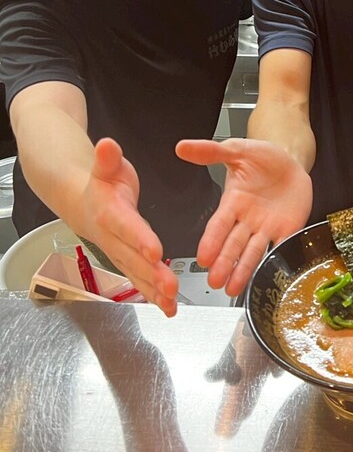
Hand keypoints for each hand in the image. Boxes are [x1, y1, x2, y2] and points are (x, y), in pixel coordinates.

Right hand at [77, 138, 178, 315]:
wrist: (82, 203)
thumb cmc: (101, 183)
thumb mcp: (106, 166)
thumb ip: (107, 158)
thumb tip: (107, 145)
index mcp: (110, 212)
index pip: (126, 227)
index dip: (139, 238)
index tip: (155, 249)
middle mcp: (114, 237)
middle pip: (133, 258)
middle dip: (152, 274)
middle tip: (170, 286)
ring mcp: (119, 252)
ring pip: (136, 274)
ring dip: (154, 291)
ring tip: (171, 305)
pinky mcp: (127, 261)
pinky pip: (139, 280)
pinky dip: (153, 295)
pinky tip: (168, 307)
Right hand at [175, 137, 312, 296]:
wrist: (290, 160)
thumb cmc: (263, 158)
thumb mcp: (238, 150)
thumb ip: (212, 151)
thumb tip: (182, 147)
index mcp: (233, 202)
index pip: (218, 225)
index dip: (211, 241)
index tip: (202, 257)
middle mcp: (247, 220)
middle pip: (233, 245)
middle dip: (224, 264)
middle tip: (214, 281)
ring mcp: (266, 227)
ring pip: (253, 252)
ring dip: (242, 271)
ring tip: (232, 289)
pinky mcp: (287, 229)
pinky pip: (281, 245)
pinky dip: (276, 259)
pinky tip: (269, 273)